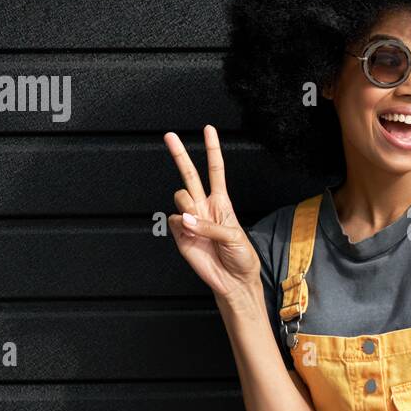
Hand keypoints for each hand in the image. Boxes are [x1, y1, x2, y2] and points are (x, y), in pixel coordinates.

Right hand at [162, 125, 261, 302]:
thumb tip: (185, 219)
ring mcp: (190, 219)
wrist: (233, 280)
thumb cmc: (241, 257)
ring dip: (188, 206)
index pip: (215, 170)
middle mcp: (204, 206)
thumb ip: (210, 225)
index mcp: (221, 202)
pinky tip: (190, 235)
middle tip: (169, 135)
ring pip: (180, 197)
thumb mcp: (234, 237)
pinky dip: (180, 226)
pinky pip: (172, 220)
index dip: (212, 149)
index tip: (208, 129)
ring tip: (198, 224)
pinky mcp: (179, 234)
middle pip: (189, 174)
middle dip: (179, 154)